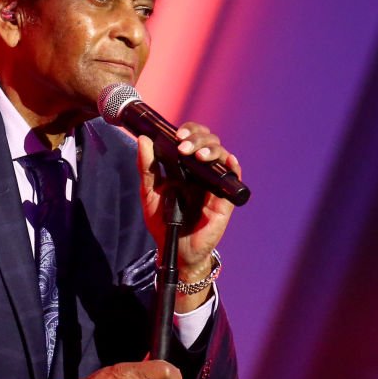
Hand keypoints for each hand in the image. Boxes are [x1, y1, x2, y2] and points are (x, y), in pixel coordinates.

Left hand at [138, 124, 241, 310]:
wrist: (173, 248)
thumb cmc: (163, 222)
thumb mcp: (149, 193)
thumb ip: (146, 168)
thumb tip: (143, 140)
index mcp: (186, 166)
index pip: (193, 138)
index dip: (190, 130)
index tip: (178, 134)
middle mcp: (202, 171)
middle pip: (209, 142)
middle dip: (198, 138)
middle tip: (183, 145)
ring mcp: (214, 184)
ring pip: (222, 156)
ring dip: (211, 150)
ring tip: (197, 155)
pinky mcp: (224, 199)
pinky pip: (234, 179)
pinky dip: (233, 168)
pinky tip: (227, 162)